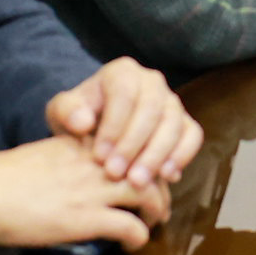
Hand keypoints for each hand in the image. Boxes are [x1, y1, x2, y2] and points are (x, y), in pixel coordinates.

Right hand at [0, 134, 162, 252]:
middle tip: (156, 207)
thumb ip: (69, 162)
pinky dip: (139, 239)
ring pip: (149, 193)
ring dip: (155, 212)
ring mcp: (92, 189)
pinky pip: (132, 227)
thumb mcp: (43, 158)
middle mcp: (93, 161)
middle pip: (147, 166)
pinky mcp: (87, 218)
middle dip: (159, 188)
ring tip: (150, 225)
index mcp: (82, 143)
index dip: (142, 161)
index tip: (142, 177)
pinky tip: (129, 246)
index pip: (130, 144)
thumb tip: (81, 180)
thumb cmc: (1, 180)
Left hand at [46, 57, 201, 188]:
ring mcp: (172, 102)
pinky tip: (167, 177)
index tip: (99, 156)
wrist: (95, 131)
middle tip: (116, 173)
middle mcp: (152, 82)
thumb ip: (67, 112)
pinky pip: (192, 136)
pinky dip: (182, 156)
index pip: (124, 94)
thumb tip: (83, 122)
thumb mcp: (63, 112)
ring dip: (156, 155)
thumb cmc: (79, 118)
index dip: (114, 126)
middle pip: (151, 109)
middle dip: (134, 144)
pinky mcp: (185, 123)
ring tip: (137, 182)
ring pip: (173, 124)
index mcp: (122, 72)